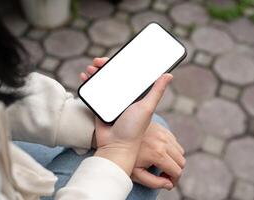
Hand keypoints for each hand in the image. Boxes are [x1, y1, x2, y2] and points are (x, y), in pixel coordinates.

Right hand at [80, 57, 172, 175]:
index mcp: (136, 95)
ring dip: (95, 72)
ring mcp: (111, 101)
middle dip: (105, 66)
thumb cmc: (134, 129)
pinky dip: (88, 83)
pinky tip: (84, 76)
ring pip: (102, 81)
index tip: (116, 57)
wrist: (115, 146)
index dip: (123, 64)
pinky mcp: (100, 106)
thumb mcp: (147, 107)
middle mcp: (124, 97)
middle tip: (99, 61)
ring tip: (91, 68)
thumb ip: (156, 91)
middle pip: (114, 75)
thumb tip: (169, 74)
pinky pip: (93, 92)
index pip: (129, 74)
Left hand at [131, 122, 184, 189]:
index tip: (166, 182)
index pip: (177, 171)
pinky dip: (171, 149)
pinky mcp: (162, 128)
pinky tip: (160, 152)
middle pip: (181, 162)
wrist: (117, 136)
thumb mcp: (136, 173)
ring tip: (161, 163)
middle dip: (175, 170)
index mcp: (157, 154)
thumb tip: (169, 185)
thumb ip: (154, 182)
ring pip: (180, 151)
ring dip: (174, 159)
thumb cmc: (125, 156)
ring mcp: (163, 133)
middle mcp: (163, 142)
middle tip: (163, 174)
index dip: (174, 180)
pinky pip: (174, 141)